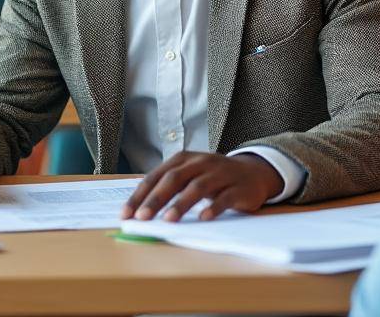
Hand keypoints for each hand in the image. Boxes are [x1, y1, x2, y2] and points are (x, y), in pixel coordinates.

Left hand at [121, 151, 284, 222]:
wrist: (253, 172)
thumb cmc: (213, 178)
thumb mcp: (189, 176)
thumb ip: (169, 188)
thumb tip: (139, 210)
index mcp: (183, 159)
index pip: (156, 176)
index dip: (140, 195)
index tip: (126, 214)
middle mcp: (200, 163)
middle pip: (174, 179)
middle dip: (156, 199)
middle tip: (142, 217)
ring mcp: (220, 174)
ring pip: (198, 187)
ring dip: (181, 203)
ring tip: (169, 219)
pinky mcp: (238, 188)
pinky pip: (225, 198)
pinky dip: (213, 207)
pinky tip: (203, 218)